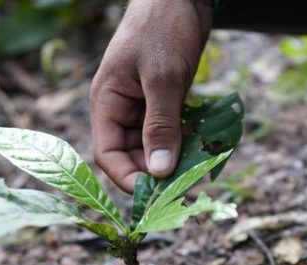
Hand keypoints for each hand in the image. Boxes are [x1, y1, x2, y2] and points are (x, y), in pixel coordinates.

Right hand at [89, 0, 212, 192]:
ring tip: (194, 166)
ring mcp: (142, 104)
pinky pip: (167, 130)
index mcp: (107, 101)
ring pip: (151, 144)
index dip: (127, 177)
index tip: (154, 194)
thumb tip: (159, 172)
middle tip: (184, 182)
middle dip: (153, 170)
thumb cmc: (164, 29)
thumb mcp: (163, 79)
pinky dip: (181, 140)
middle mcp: (120, 107)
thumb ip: (161, 126)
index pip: (107, 153)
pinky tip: (199, 147)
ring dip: (171, 157)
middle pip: (130, 154)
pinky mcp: (162, 99)